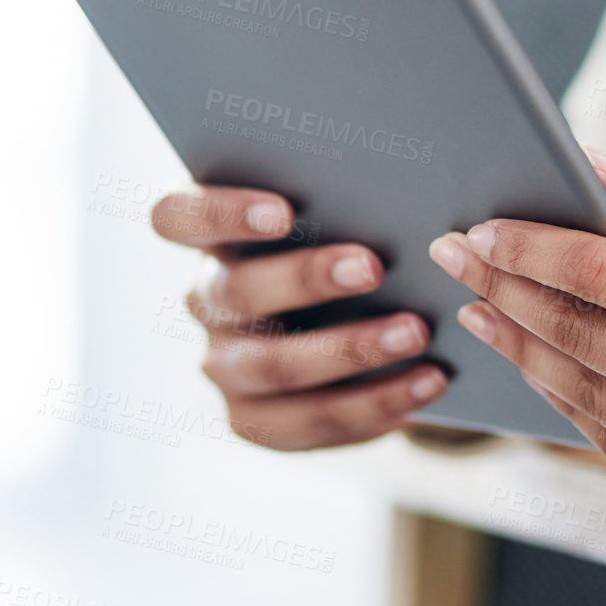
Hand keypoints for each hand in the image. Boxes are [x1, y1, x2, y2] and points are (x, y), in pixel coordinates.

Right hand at [150, 184, 448, 449]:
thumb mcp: (339, 220)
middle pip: (235, 291)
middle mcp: (205, 301)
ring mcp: (223, 366)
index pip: (177, 215)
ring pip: (273, 365)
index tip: (284, 210)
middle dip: (306, 279)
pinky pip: (312, 420)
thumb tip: (403, 184)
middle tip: (373, 267)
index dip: (222, 212)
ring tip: (415, 332)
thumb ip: (346, 202)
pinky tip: (428, 381)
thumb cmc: (347, 245)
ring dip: (349, 350)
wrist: (357, 328)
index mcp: (211, 237)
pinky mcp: (255, 420)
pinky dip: (378, 402)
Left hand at [425, 148, 605, 536]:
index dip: (533, 249)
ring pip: (585, 400)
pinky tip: (545, 367)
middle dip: (507, 292)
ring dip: (524, 351)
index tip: (484, 229)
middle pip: (579, 339)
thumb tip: (598, 165)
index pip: (605, 278)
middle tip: (457, 258)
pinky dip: (572, 405)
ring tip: (485, 311)